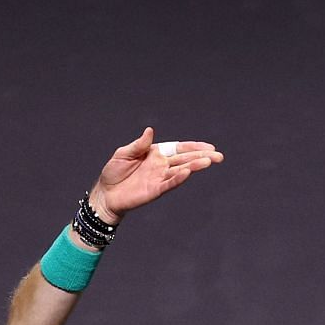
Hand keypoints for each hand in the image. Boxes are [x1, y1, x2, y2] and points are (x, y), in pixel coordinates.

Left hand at [89, 127, 224, 220]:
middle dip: (202, 157)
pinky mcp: (155, 190)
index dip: (193, 147)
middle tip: (218, 156)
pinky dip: (178, 178)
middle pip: (185, 159)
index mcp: (156, 154)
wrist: (106, 193)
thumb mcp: (123, 153)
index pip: (178, 148)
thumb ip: (138, 144)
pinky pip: (169, 183)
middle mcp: (161, 165)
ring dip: (194, 166)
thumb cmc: (114, 172)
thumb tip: (150, 131)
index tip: (209, 146)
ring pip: (181, 171)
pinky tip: (188, 173)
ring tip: (209, 162)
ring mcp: (159, 178)